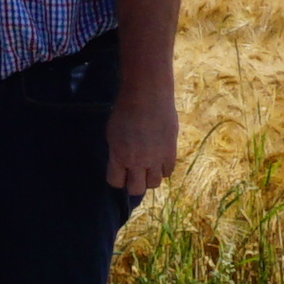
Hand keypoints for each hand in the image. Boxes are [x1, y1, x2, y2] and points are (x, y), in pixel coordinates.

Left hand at [102, 82, 180, 200]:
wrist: (148, 95)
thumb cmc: (125, 110)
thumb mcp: (112, 133)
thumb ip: (116, 152)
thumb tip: (121, 164)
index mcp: (119, 156)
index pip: (116, 182)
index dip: (118, 179)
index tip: (120, 173)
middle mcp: (137, 162)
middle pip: (136, 189)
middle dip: (133, 184)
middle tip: (135, 175)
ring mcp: (155, 158)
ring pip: (154, 184)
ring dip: (150, 178)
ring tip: (149, 167)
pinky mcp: (170, 151)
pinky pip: (168, 172)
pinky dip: (163, 169)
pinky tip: (159, 160)